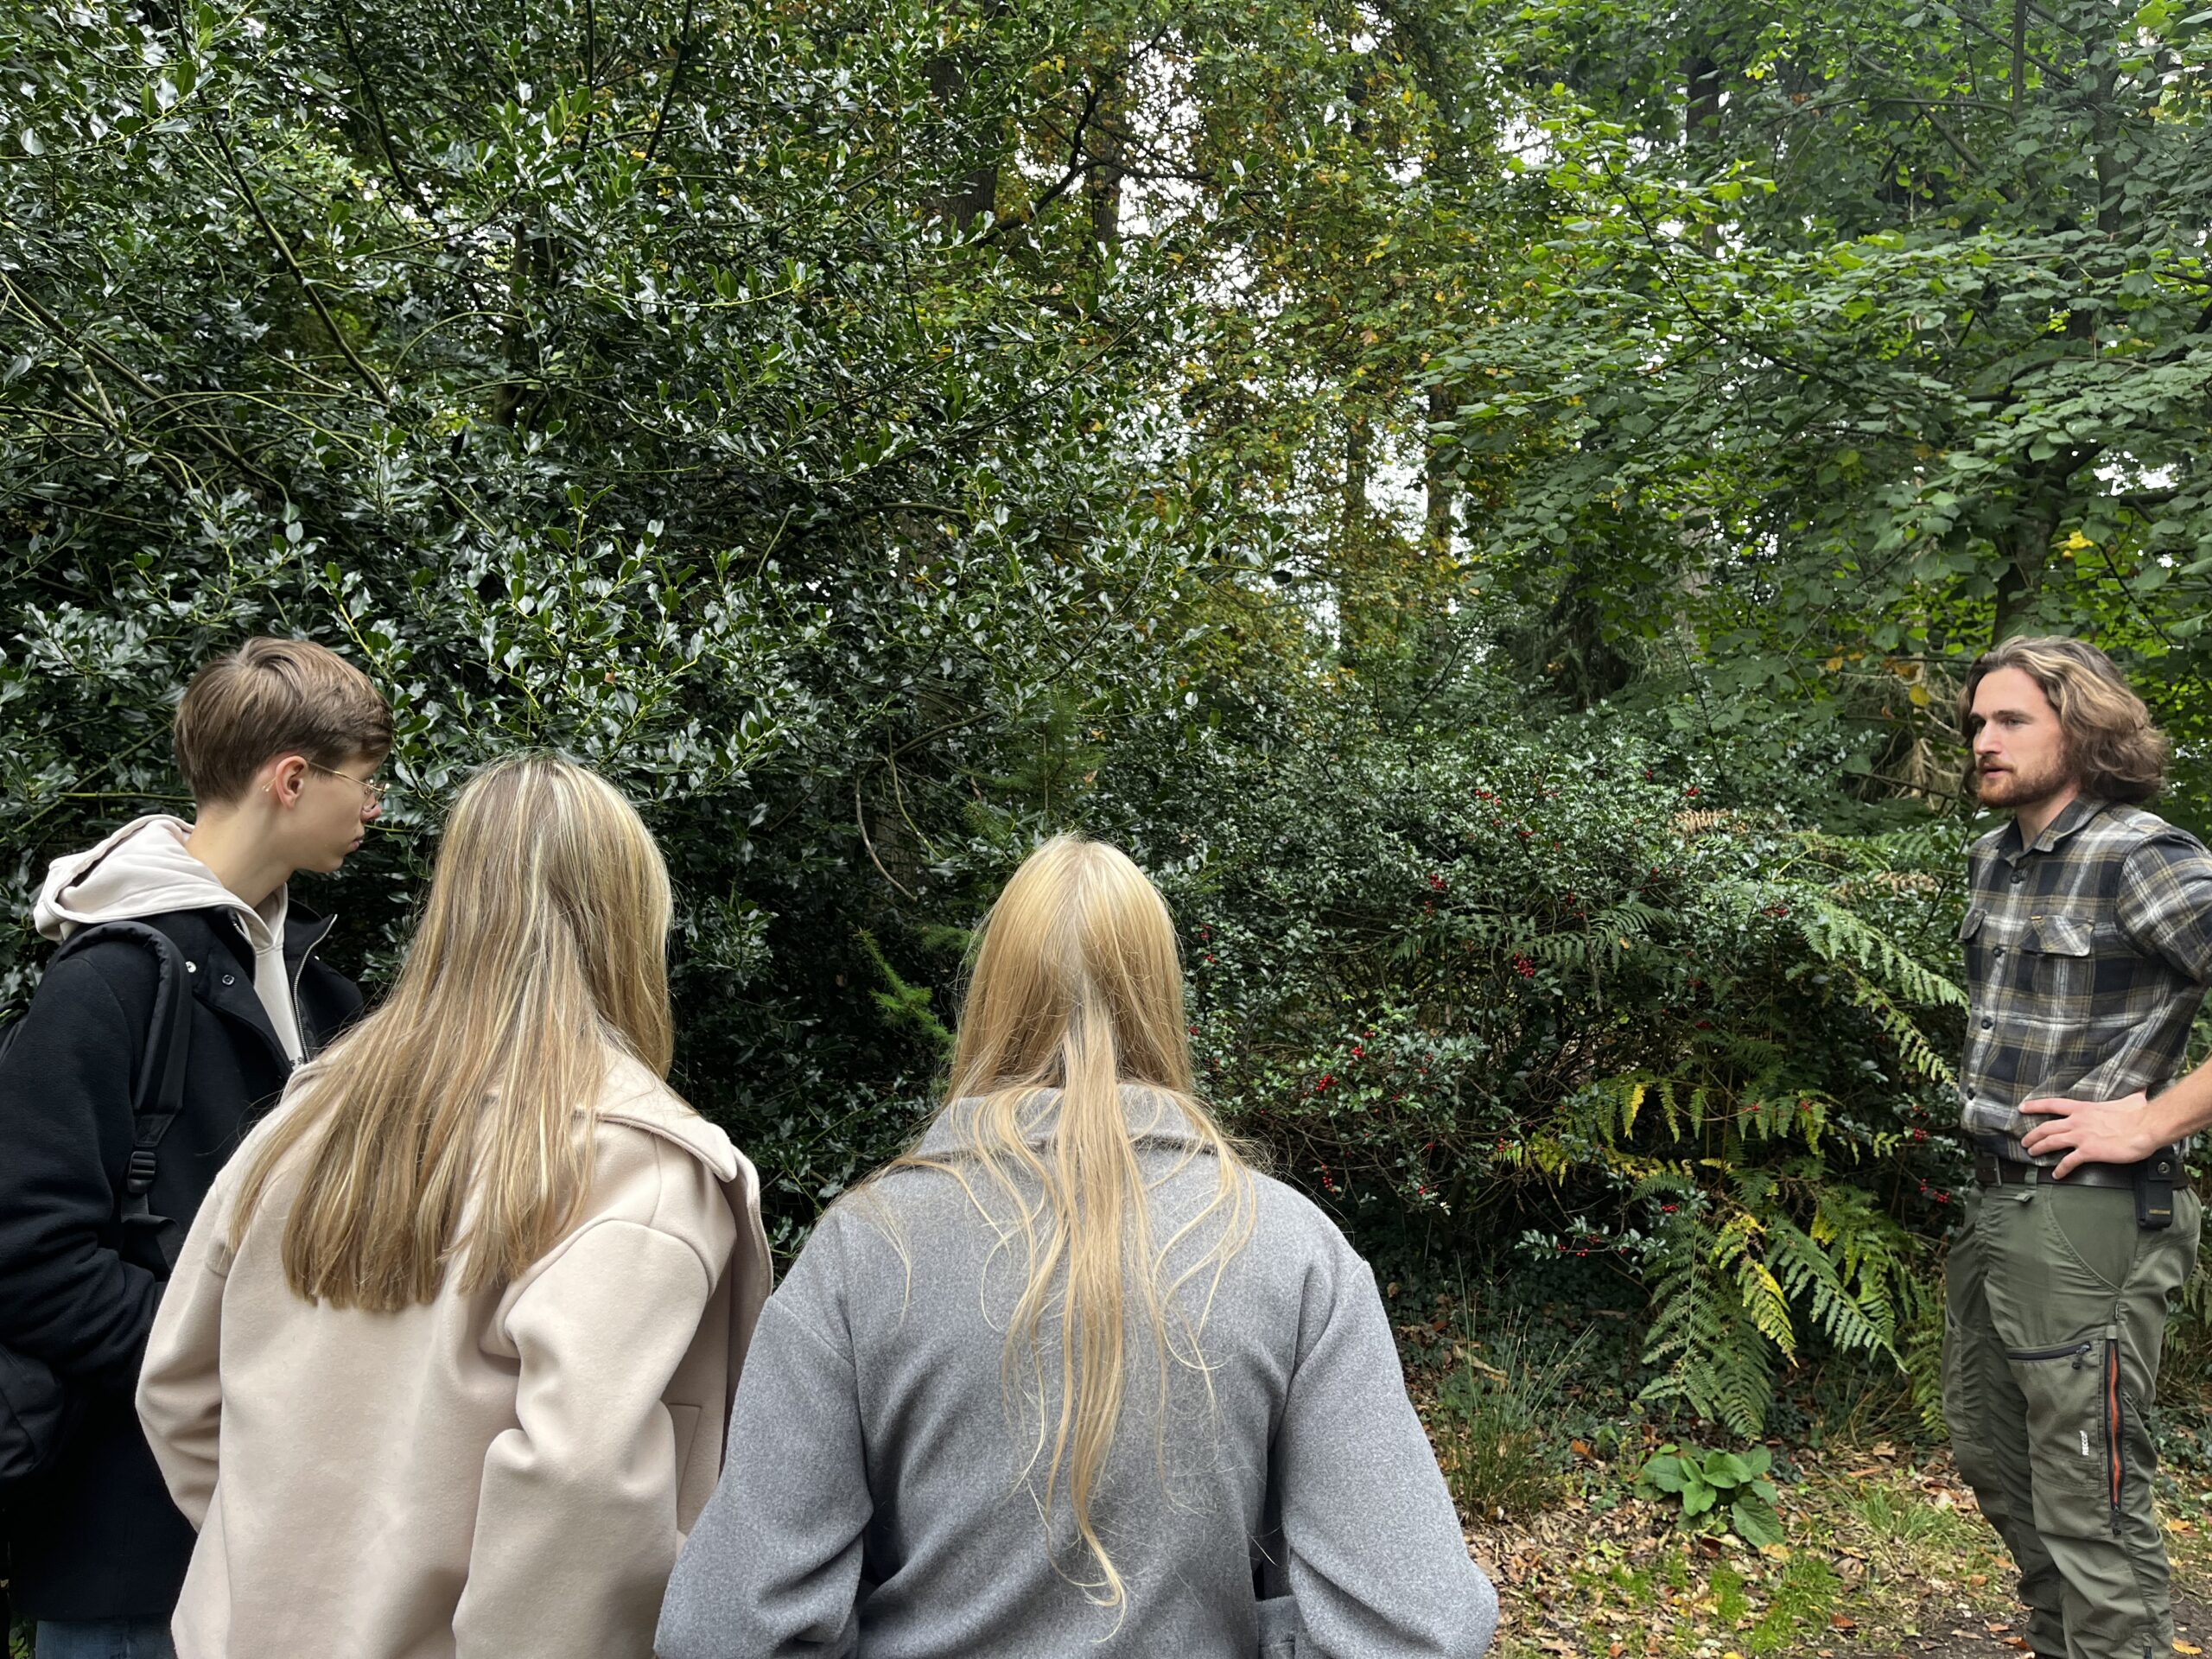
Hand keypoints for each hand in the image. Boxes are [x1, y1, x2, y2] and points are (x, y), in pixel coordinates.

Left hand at [2017, 1091, 2158, 1177]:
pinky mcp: (2088, 1152)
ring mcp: (2081, 1137)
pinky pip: (2068, 1162)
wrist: (2145, 1128)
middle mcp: (2077, 1121)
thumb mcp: (2130, 1100)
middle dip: (2032, 1135)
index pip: (2052, 1104)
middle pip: (2046, 1127)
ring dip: (2039, 1148)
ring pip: (2051, 1142)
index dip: (2035, 1106)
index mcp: (2083, 1108)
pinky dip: (2060, 1169)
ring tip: (2032, 1154)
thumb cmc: (2139, 1114)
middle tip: (2024, 1141)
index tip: (2022, 1107)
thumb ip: (2129, 1096)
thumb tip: (2142, 1090)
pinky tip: (2056, 1174)